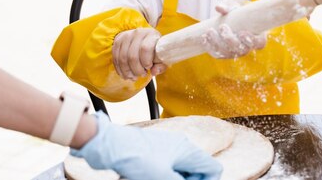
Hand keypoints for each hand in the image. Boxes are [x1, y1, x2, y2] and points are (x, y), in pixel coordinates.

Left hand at [72, 111, 221, 179]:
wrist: (109, 144)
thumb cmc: (135, 157)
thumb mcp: (162, 177)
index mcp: (187, 150)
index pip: (213, 168)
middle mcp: (180, 147)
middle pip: (196, 171)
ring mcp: (167, 149)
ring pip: (179, 172)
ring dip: (170, 178)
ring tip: (151, 179)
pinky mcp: (154, 153)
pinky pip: (165, 170)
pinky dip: (159, 176)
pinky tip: (142, 178)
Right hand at [113, 28, 166, 79]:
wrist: (145, 38)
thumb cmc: (155, 49)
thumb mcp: (162, 56)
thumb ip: (161, 65)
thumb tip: (154, 72)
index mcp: (151, 34)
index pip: (145, 48)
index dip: (146, 61)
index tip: (149, 67)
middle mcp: (137, 33)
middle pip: (132, 56)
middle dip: (136, 70)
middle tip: (142, 75)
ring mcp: (125, 36)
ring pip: (123, 58)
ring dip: (127, 72)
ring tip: (134, 77)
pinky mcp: (117, 41)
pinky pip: (115, 58)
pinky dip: (120, 69)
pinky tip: (126, 75)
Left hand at [202, 0, 266, 58]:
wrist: (232, 19)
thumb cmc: (239, 12)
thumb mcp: (236, 6)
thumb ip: (229, 6)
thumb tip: (219, 7)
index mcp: (258, 36)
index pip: (259, 43)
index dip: (252, 40)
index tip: (242, 33)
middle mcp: (248, 47)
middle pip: (241, 49)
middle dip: (230, 39)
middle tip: (222, 26)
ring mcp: (236, 52)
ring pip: (228, 53)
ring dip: (217, 44)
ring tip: (209, 32)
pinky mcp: (225, 53)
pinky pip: (218, 54)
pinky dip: (209, 47)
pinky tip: (204, 38)